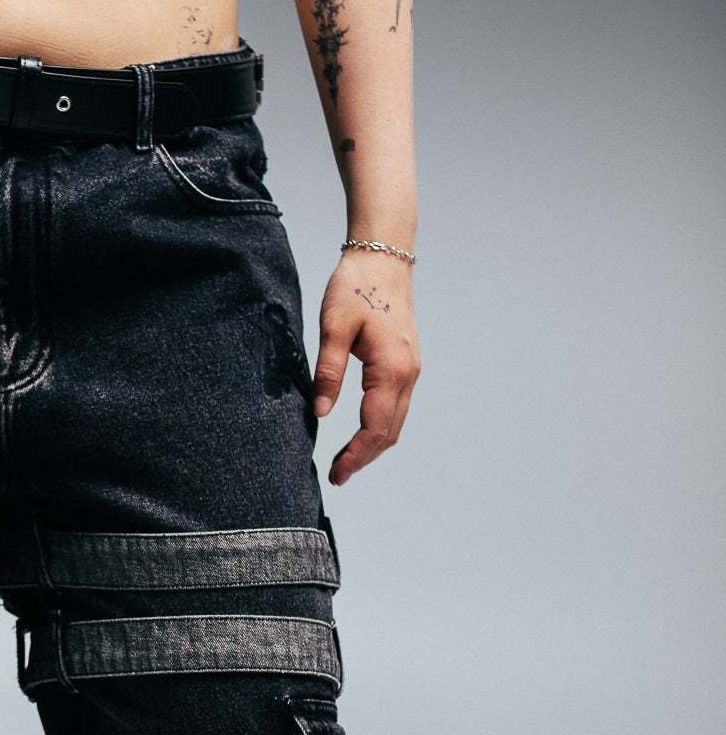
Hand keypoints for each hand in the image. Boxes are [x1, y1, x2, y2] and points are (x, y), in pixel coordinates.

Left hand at [312, 250, 420, 485]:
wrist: (383, 258)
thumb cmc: (355, 288)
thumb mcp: (333, 328)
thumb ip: (328, 371)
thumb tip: (322, 413)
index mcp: (391, 369)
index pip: (374, 427)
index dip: (356, 456)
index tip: (336, 475)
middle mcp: (408, 374)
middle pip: (388, 432)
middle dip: (364, 458)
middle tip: (337, 477)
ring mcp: (411, 369)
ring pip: (395, 422)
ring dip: (373, 446)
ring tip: (346, 462)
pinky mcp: (406, 363)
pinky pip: (396, 407)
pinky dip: (380, 427)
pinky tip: (360, 434)